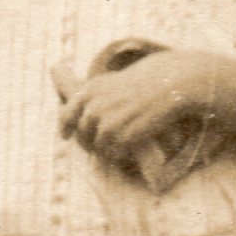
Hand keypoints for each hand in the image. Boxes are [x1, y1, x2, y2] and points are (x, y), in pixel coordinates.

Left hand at [62, 48, 224, 164]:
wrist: (170, 84)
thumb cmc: (145, 81)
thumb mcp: (112, 81)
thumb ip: (94, 96)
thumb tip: (85, 113)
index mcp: (89, 90)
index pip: (67, 115)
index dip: (65, 128)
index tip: (65, 136)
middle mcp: (94, 107)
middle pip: (82, 135)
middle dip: (88, 142)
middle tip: (99, 145)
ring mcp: (108, 123)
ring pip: (97, 147)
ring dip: (105, 149)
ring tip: (118, 147)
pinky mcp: (123, 136)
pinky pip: (114, 154)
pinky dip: (120, 154)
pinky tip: (129, 149)